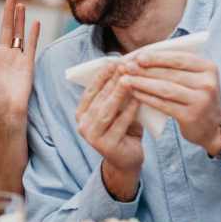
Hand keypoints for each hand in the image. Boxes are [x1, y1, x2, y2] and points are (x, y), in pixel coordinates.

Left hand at [0, 0, 40, 121]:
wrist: (8, 109)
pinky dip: (33, 33)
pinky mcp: (27, 63)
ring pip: (18, 33)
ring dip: (20, 18)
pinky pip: (31, 45)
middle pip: (6, 27)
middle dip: (8, 12)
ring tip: (21, 4)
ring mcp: (16, 57)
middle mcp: (3, 53)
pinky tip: (35, 22)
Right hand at [76, 64, 144, 189]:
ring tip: (129, 79)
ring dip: (118, 93)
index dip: (101, 75)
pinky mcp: (106, 146)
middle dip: (112, 81)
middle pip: (99, 99)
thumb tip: (124, 67)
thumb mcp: (117, 110)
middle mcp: (83, 125)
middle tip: (124, 65)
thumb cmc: (123, 130)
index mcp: (81, 113)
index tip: (114, 61)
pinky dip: (129, 110)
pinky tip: (139, 99)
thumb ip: (115, 94)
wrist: (127, 161)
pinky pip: (120, 124)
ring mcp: (93, 137)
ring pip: (107, 111)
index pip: (90, 90)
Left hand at [121, 51, 220, 155]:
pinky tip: (135, 93)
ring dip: (142, 83)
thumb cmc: (198, 97)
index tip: (138, 56)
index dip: (157, 57)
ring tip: (126, 80)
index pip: (179, 58)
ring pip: (165, 88)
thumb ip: (177, 66)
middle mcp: (207, 83)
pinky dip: (147, 98)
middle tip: (125, 67)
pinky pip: (163, 104)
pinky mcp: (190, 116)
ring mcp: (200, 100)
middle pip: (170, 73)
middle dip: (145, 69)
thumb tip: (143, 56)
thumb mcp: (196, 78)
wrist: (214, 128)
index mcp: (208, 68)